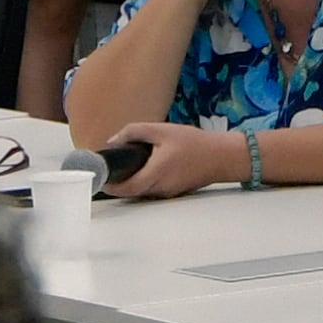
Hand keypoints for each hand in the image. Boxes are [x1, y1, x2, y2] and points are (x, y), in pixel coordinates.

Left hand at [109, 121, 255, 199]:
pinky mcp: (174, 192)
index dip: (110, 186)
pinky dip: (143, 182)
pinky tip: (143, 169)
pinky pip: (152, 190)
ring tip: (121, 169)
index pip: (126, 188)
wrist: (222, 156)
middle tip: (107, 172)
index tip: (100, 179)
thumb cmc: (195, 143)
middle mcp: (160, 188)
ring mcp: (167, 193)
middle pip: (132, 192)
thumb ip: (134, 132)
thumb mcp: (161, 130)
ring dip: (130, 184)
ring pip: (142, 192)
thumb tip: (113, 140)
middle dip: (117, 185)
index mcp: (156, 173)